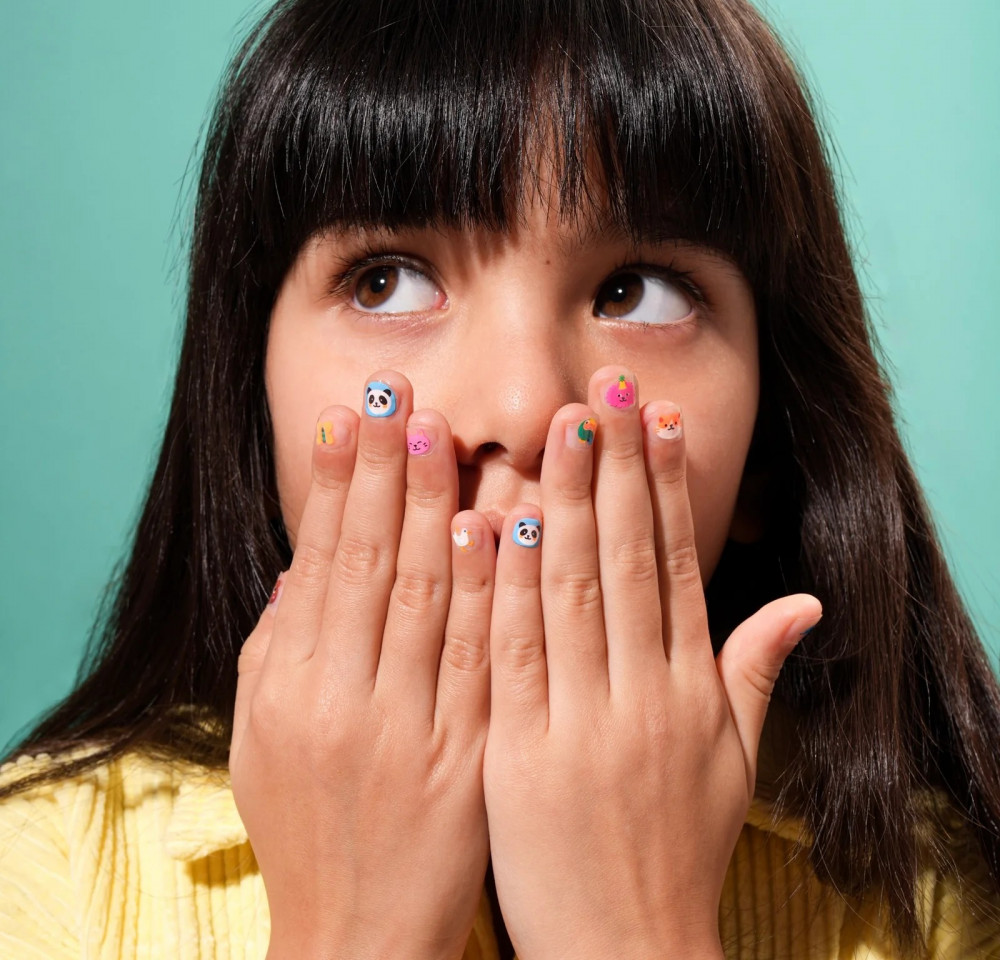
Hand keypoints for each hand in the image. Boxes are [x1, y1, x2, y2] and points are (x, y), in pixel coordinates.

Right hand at [231, 372, 495, 959]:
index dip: (336, 483)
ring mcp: (410, 726)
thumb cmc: (306, 826)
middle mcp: (345, 699)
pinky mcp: (467, 754)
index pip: (323, 561)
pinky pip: (482, 657)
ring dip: (442, 507)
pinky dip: (488, 588)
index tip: (353, 415)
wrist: (358, 931)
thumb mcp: (261, 736)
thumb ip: (278, 644)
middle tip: (404, 396)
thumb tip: (304, 561)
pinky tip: (498, 525)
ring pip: (430, 596)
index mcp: (292, 688)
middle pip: (376, 562)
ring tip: (453, 432)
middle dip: (388, 472)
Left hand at [484, 366, 820, 959]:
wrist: (626, 950)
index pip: (674, 565)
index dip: (666, 488)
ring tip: (553, 427)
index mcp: (689, 691)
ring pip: (567, 590)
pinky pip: (508, 651)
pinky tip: (489, 520)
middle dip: (614, 468)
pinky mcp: (519, 752)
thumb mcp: (733, 764)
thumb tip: (802, 601)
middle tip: (605, 390)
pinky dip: (501, 583)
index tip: (657, 420)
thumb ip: (755, 672)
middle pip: (623, 559)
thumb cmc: (677, 850)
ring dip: (558, 501)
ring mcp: (579, 721)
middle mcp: (641, 695)